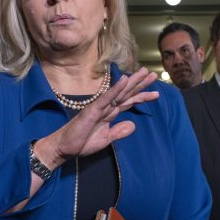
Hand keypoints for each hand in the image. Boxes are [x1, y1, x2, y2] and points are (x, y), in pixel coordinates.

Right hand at [34, 68, 158, 167]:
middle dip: (141, 84)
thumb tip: (133, 125)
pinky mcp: (92, 110)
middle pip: (127, 93)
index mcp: (109, 113)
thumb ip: (119, 132)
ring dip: (132, 81)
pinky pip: (107, 98)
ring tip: (145, 72)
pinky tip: (125, 80)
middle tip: (154, 74)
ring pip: (119, 92)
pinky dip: (116, 89)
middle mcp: (106, 107)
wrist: (64, 148)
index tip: (156, 93)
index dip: (142, 96)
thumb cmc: (82, 142)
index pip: (129, 102)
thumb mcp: (106, 139)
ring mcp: (99, 107)